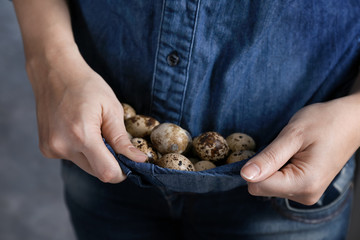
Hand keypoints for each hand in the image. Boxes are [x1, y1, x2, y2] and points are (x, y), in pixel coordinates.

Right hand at [28, 50, 146, 182]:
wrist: (55, 72)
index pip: (107, 172)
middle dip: (110, 161)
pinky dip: (82, 150)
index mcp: (82, 135)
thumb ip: (122, 139)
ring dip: (96, 156)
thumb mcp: (111, 109)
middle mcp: (63, 146)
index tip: (131, 161)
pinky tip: (79, 130)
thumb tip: (139, 160)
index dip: (122, 171)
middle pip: (97, 172)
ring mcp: (51, 149)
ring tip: (94, 130)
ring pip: (86, 166)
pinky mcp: (46, 149)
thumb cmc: (86, 86)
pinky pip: (73, 158)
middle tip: (114, 140)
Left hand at [240, 95, 359, 204]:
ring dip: (272, 166)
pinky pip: (278, 182)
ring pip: (268, 185)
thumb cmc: (325, 122)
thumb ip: (269, 157)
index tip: (266, 148)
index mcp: (304, 184)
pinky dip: (279, 168)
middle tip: (282, 147)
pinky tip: (293, 155)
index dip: (254, 166)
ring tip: (291, 150)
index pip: (258, 186)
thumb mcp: (293, 135)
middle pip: (262, 187)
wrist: (350, 122)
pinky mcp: (305, 189)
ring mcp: (306, 194)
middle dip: (264, 166)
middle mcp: (305, 195)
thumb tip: (245, 175)